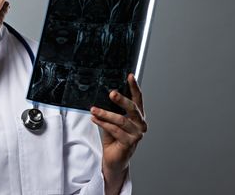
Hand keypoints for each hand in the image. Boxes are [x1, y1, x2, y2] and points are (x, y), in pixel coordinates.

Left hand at [90, 73, 146, 193]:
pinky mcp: (129, 143)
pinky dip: (103, 124)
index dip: (134, 87)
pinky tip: (95, 119)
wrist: (113, 159)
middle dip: (121, 99)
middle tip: (111, 93)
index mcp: (138, 116)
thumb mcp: (112, 120)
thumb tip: (104, 95)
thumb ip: (111, 110)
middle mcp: (140, 124)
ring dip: (105, 114)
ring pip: (121, 120)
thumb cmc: (113, 138)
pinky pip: (115, 130)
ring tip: (93, 109)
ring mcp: (137, 134)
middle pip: (132, 108)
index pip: (138, 99)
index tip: (130, 76)